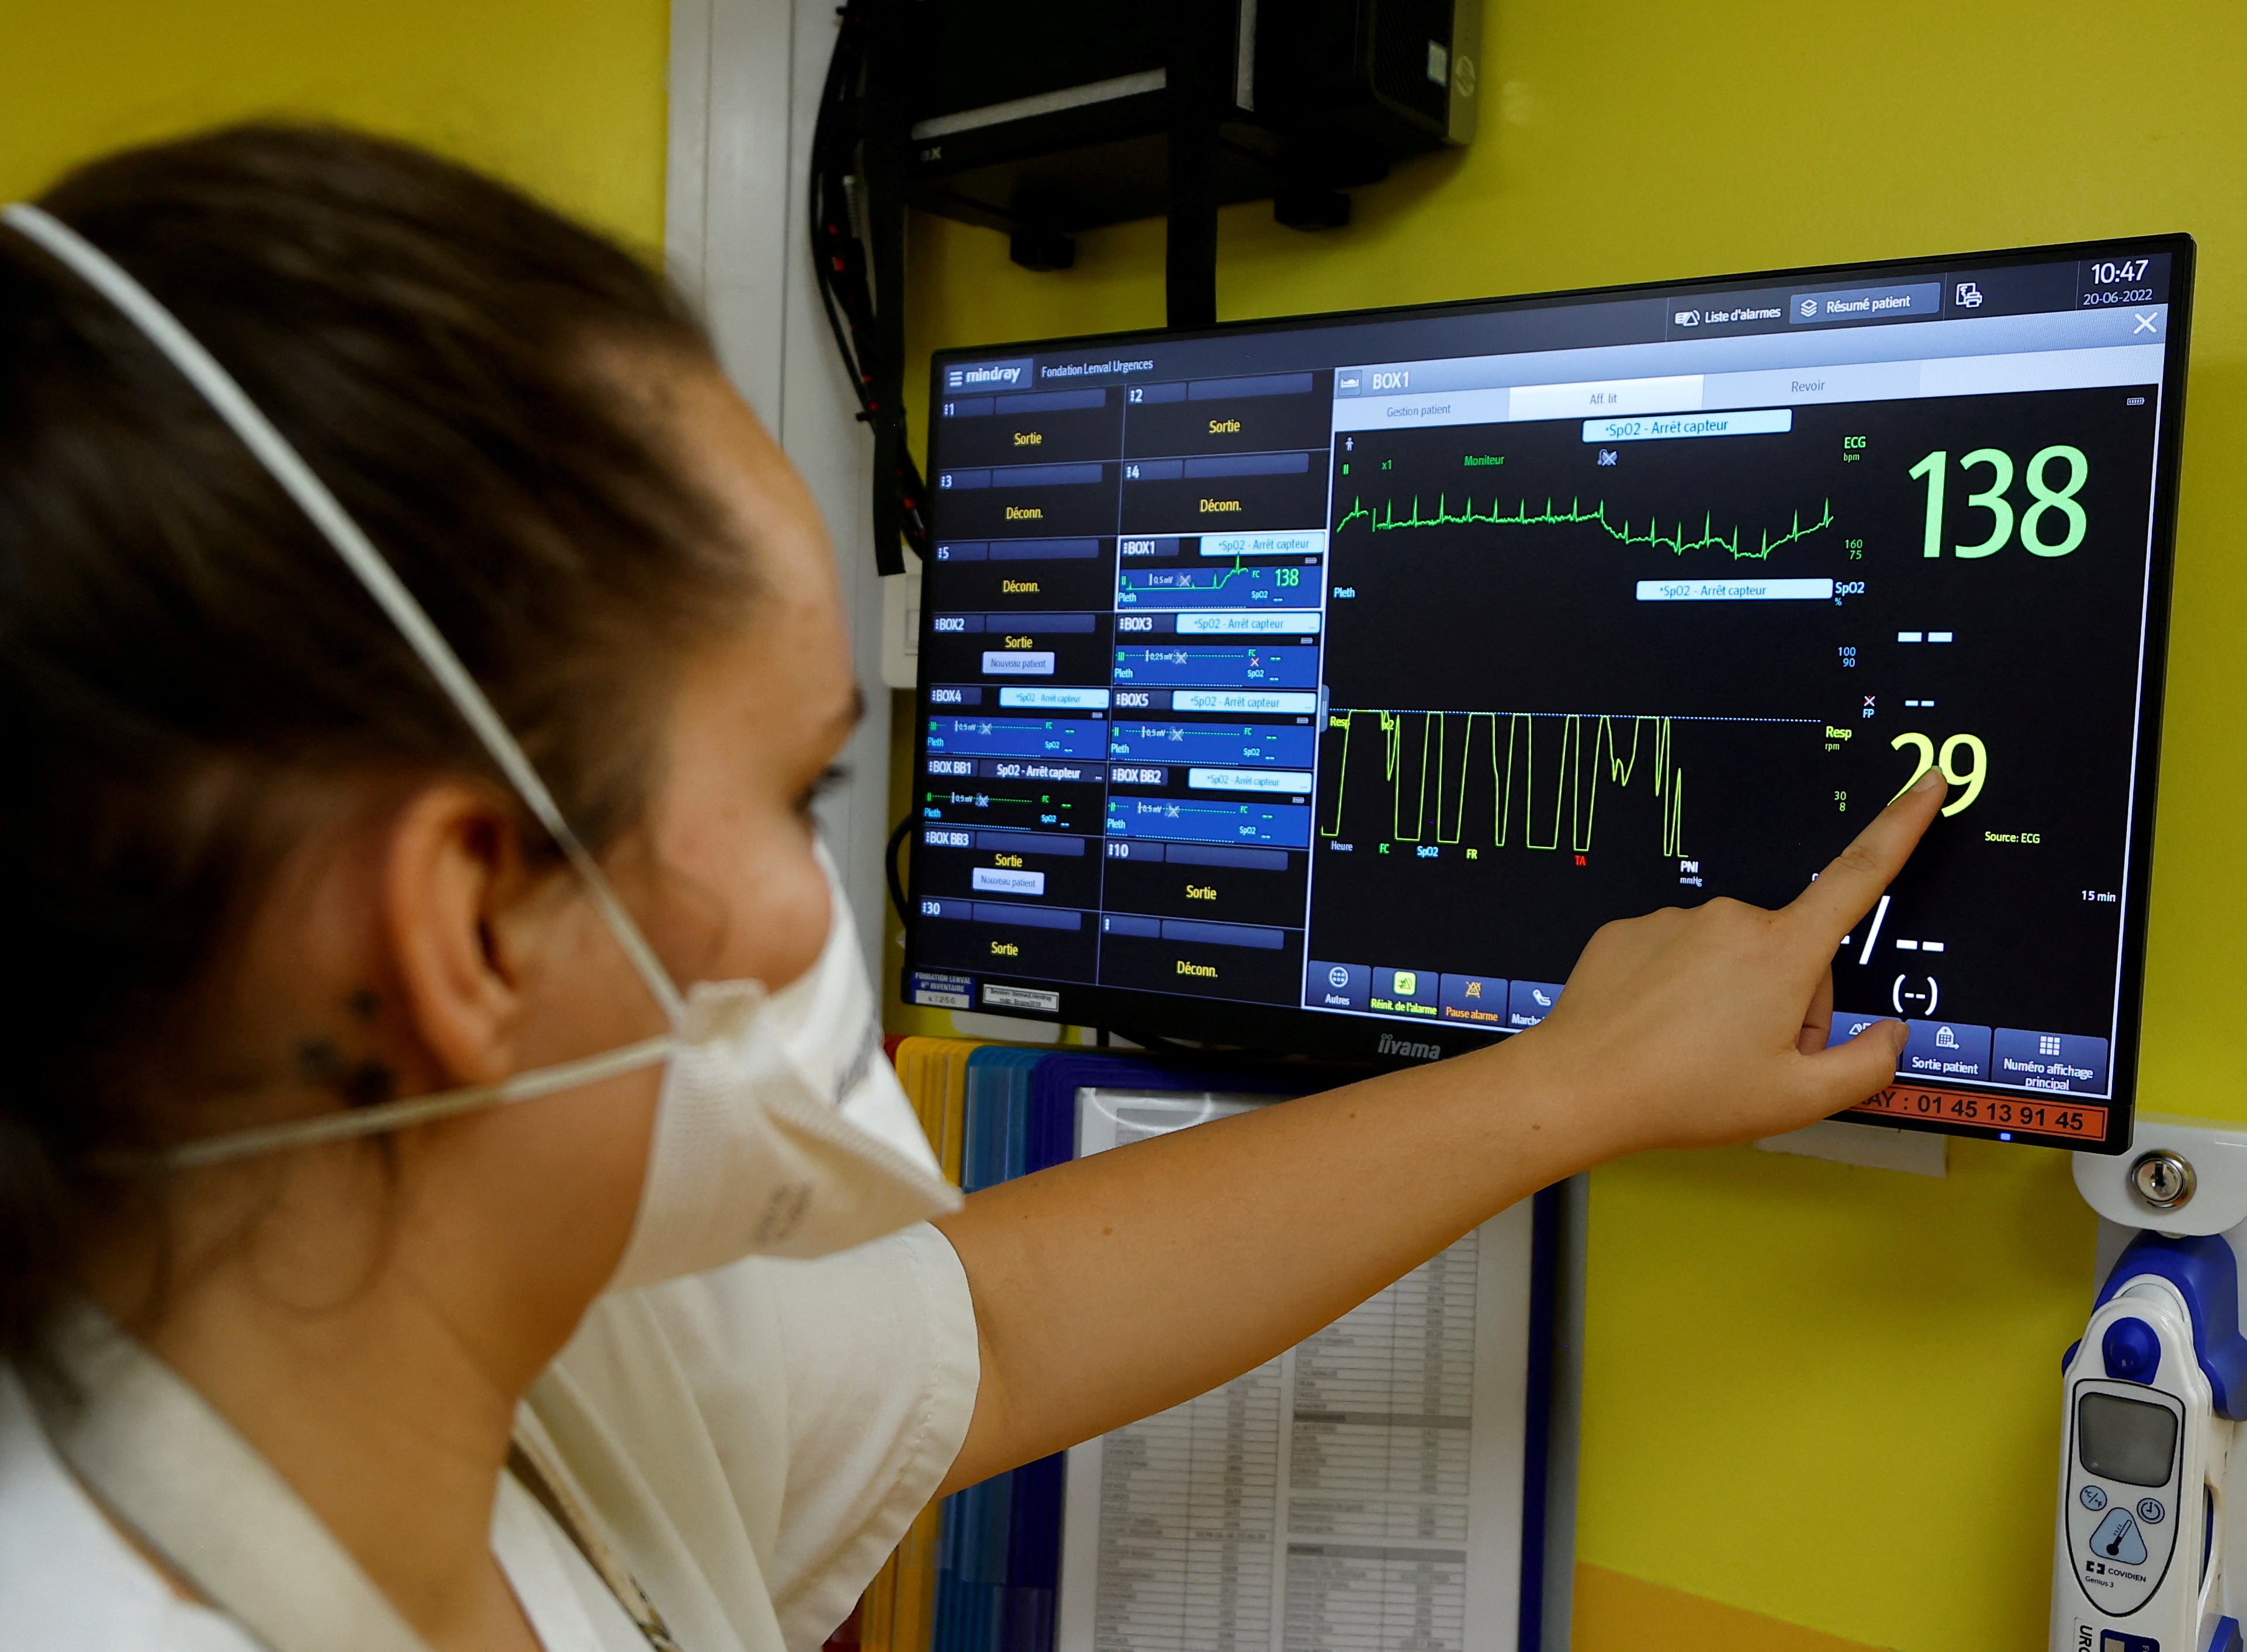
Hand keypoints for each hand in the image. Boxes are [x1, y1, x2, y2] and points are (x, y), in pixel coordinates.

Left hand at [1508, 766, 1947, 1155]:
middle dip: (1784, 1001)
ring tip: (1694, 1052)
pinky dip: (1677, 992)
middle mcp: (1731, 919)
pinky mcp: (1629, 931)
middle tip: (1748, 1058)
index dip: (1902, 825)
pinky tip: (1657, 1031)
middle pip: (1789, 953)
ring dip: (1728, 998)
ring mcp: (1675, 920)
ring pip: (1730, 959)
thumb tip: (1889, 1035)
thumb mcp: (1797, 1100)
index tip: (1928, 781)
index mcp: (1783, 952)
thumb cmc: (1685, 1095)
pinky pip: (1676, 957)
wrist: (1579, 1088)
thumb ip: (1864, 1066)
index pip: (1860, 876)